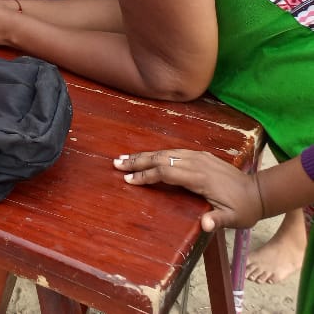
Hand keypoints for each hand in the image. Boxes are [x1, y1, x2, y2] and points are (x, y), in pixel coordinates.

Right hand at [114, 150, 261, 231]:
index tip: (129, 179)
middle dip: (138, 161)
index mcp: (200, 178)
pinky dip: (158, 153)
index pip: (166, 172)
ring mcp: (199, 157)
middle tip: (117, 163)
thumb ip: (218, 221)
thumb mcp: (233, 219)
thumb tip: (205, 226)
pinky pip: (174, 151)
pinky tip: (148, 157)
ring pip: (166, 152)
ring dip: (145, 155)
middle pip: (161, 158)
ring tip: (126, 158)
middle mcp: (197, 163)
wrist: (260, 192)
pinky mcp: (201, 155)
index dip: (146, 175)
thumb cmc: (244, 209)